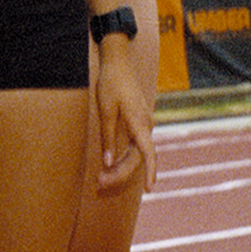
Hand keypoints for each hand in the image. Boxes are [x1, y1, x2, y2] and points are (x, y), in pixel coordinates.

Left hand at [93, 29, 153, 192]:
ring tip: (101, 177)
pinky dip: (124, 157)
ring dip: (121, 167)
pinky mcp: (139, 122)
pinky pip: (135, 145)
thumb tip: (108, 162)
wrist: (118, 62)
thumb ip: (107, 137)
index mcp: (140, 122)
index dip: (151, 171)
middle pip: (138, 157)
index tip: (151, 189)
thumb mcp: (105, 110)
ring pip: (136, 153)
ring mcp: (144, 124)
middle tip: (99, 182)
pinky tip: (111, 165)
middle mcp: (146, 125)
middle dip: (120, 173)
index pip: (148, 153)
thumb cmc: (111, 84)